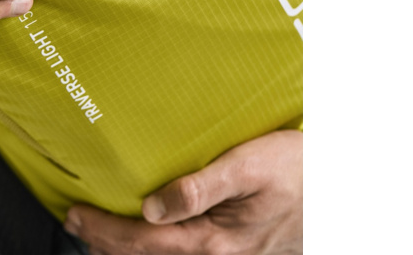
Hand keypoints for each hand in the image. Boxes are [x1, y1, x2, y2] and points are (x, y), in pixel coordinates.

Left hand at [65, 130, 302, 254]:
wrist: (337, 186)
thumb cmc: (297, 169)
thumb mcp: (248, 166)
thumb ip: (199, 188)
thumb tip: (152, 205)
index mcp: (214, 240)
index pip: (144, 241)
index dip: (104, 230)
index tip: (75, 213)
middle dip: (106, 241)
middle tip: (75, 220)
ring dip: (126, 248)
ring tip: (98, 231)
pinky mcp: (234, 251)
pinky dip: (154, 248)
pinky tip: (147, 234)